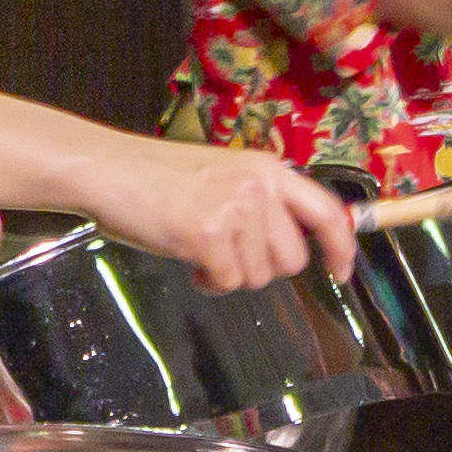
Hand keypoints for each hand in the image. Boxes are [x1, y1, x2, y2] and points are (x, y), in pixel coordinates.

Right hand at [99, 140, 362, 291]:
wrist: (110, 170)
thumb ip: (261, 203)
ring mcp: (236, 210)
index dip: (341, 248)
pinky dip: (207, 281)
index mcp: (270, 169)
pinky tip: (187, 257)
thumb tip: (290, 247)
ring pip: (259, 276)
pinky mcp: (209, 235)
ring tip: (199, 248)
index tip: (341, 273)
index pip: (327, 212)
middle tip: (228, 254)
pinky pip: (227, 282)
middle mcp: (261, 188)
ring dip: (230, 274)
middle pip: (292, 259)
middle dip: (263, 268)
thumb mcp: (225, 176)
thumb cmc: (159, 177)